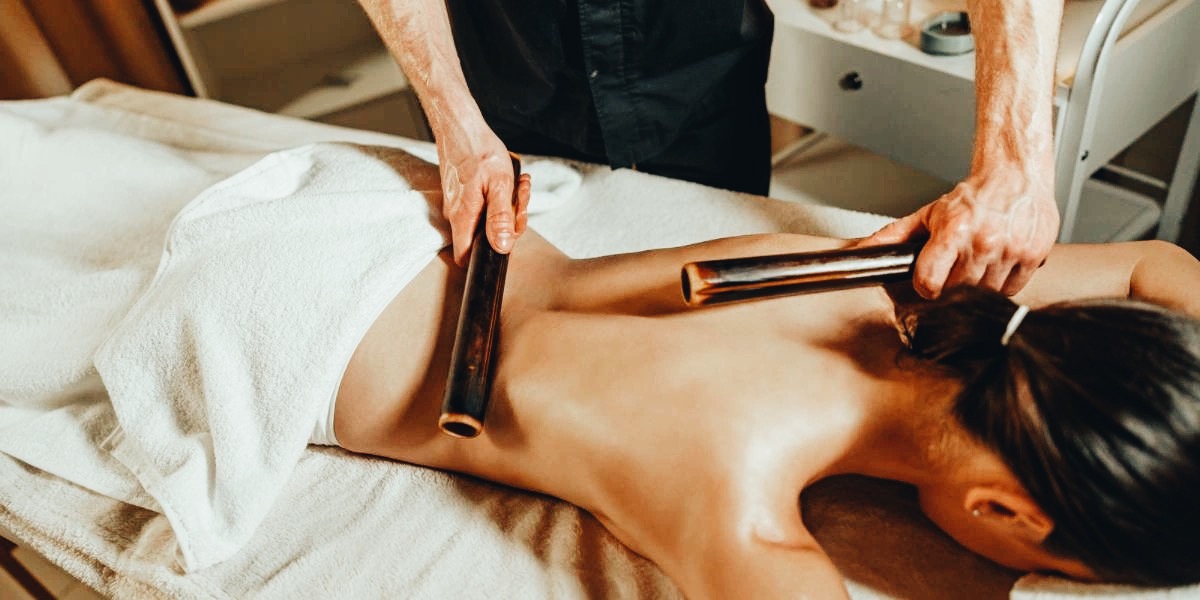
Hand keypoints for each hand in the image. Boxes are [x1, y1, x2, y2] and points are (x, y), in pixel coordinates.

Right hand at [434, 117, 530, 264]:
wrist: (460, 126)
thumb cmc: (479, 151)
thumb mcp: (500, 185)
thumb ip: (500, 218)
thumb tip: (502, 248)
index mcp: (463, 217)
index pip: (466, 258)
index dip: (488, 256)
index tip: (508, 235)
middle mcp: (456, 215)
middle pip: (483, 238)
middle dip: (509, 222)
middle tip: (520, 198)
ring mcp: (458, 205)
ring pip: (486, 220)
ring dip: (508, 206)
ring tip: (517, 184)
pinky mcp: (462, 195)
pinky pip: (483, 206)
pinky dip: (499, 196)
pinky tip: (509, 180)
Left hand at [861, 162, 1058, 298]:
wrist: (1016, 176)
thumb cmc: (973, 198)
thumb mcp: (928, 214)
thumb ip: (894, 236)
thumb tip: (861, 250)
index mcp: (953, 231)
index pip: (930, 282)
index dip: (925, 286)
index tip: (928, 281)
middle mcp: (983, 241)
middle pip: (957, 291)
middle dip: (952, 284)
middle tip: (956, 267)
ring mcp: (1010, 250)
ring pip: (985, 294)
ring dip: (978, 285)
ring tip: (977, 262)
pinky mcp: (1033, 256)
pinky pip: (1012, 289)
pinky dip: (1003, 283)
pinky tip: (998, 263)